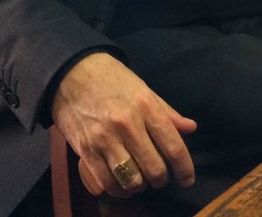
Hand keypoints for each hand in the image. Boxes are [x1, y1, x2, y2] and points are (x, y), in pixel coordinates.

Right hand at [50, 52, 197, 198]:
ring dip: (138, 185)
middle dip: (161, 180)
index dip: (185, 170)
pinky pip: (106, 183)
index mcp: (146, 107)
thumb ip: (166, 112)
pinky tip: (119, 182)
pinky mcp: (85, 150)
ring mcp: (104, 139)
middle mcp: (128, 125)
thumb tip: (191, 128)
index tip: (186, 180)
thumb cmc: (111, 79)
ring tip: (138, 179)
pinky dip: (116, 189)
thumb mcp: (143, 89)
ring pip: (131, 181)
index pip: (174, 147)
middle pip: (154, 169)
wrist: (70, 72)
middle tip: (158, 176)